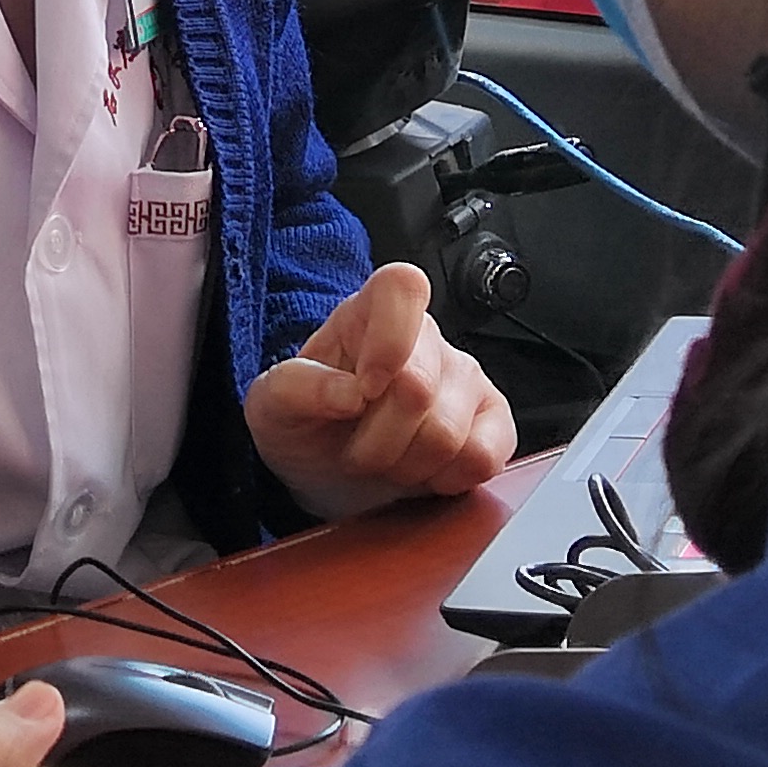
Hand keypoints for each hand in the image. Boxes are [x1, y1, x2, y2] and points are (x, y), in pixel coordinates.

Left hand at [245, 262, 516, 518]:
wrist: (329, 478)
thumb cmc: (306, 429)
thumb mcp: (273, 407)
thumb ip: (296, 387)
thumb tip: (349, 392)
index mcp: (368, 313)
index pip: (402, 286)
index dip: (389, 341)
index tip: (362, 391)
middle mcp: (425, 338)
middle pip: (418, 386)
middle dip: (377, 439)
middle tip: (357, 449)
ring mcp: (465, 378)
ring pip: (448, 432)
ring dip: (405, 465)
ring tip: (387, 459)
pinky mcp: (494, 422)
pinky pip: (484, 457)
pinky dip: (445, 480)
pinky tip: (423, 471)